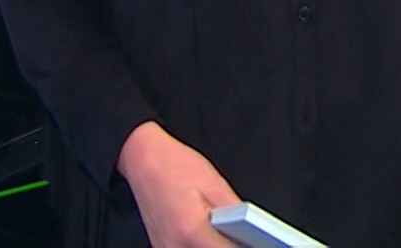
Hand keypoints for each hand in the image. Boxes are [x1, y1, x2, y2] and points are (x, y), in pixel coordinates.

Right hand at [118, 121, 243, 247]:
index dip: (246, 246)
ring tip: (228, 231)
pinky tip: (212, 233)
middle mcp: (174, 246)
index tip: (257, 242)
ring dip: (216, 245)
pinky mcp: (162, 247)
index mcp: (191, 230)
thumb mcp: (215, 184)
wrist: (144, 160)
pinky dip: (202, 245)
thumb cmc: (176, 166)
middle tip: (244, 235)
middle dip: (230, 245)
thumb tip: (253, 230)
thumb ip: (235, 212)